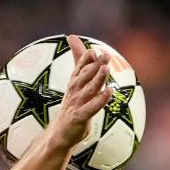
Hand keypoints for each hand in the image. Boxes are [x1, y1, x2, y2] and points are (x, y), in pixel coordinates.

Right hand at [47, 35, 112, 149]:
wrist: (60, 133)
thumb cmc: (72, 106)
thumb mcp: (75, 83)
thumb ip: (79, 61)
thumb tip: (72, 36)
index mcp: (74, 82)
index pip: (80, 68)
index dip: (86, 59)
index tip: (93, 51)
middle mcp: (74, 91)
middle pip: (86, 76)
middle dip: (95, 65)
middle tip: (105, 55)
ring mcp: (77, 104)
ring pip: (89, 89)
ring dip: (97, 79)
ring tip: (106, 69)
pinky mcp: (80, 117)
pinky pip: (92, 107)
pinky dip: (100, 100)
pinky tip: (109, 92)